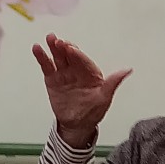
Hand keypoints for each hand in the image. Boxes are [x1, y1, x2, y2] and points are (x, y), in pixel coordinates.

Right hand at [33, 33, 131, 148]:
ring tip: (50, 38)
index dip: (77, 54)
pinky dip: (42, 57)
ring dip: (54, 47)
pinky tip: (37, 49)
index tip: (71, 49)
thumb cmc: (93, 111)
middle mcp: (77, 70)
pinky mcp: (53, 78)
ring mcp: (64, 73)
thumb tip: (127, 70)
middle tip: (59, 41)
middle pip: (70, 55)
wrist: (77, 125)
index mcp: (91, 72)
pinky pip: (47, 66)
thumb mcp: (104, 98)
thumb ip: (113, 83)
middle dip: (65, 47)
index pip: (84, 61)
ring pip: (59, 57)